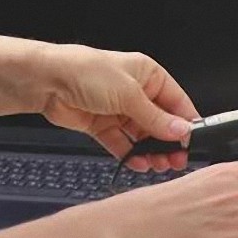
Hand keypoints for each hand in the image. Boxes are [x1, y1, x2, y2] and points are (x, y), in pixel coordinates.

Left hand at [37, 45, 198, 171]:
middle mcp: (135, 92)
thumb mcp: (129, 95)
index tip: (191, 143)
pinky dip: (130, 154)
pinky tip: (138, 163)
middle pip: (160, 122)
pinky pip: (122, 143)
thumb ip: (156, 118)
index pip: (176, 102)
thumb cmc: (85, 72)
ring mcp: (118, 109)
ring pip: (142, 136)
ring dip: (151, 151)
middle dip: (168, 142)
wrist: (47, 81)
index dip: (185, 123)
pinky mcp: (102, 124)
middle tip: (176, 161)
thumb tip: (181, 131)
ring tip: (158, 165)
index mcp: (148, 75)